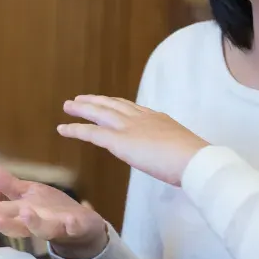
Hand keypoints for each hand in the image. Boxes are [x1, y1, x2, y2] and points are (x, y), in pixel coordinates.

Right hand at [0, 166, 108, 258]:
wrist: (82, 227)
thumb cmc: (50, 210)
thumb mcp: (27, 195)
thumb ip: (7, 185)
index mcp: (23, 214)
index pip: (1, 213)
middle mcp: (36, 223)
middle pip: (18, 225)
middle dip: (6, 223)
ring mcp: (56, 226)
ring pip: (43, 229)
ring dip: (34, 222)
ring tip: (27, 212)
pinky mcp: (76, 227)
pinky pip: (73, 227)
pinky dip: (71, 225)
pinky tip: (69, 220)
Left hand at [59, 95, 208, 187]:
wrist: (194, 160)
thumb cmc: (195, 160)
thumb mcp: (183, 149)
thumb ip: (172, 150)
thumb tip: (174, 158)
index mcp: (158, 118)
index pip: (133, 108)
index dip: (117, 104)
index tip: (109, 102)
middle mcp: (141, 118)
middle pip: (112, 105)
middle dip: (96, 101)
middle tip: (81, 98)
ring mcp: (129, 127)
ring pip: (99, 113)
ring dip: (82, 108)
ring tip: (68, 106)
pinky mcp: (119, 141)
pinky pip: (91, 133)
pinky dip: (75, 130)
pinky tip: (63, 129)